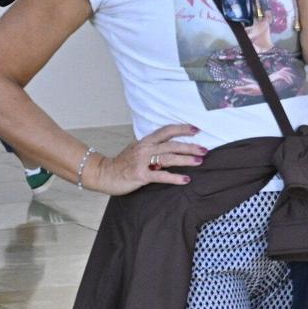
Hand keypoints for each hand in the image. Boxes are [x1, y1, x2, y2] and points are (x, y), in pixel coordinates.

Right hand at [92, 125, 206, 194]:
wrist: (102, 174)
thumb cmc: (122, 164)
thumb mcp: (136, 150)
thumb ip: (151, 147)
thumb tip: (168, 145)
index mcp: (145, 142)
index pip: (166, 131)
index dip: (181, 129)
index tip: (196, 129)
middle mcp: (145, 149)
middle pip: (171, 144)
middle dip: (190, 146)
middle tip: (204, 150)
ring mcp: (142, 162)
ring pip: (168, 158)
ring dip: (186, 159)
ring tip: (199, 161)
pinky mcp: (140, 175)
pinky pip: (161, 176)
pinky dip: (175, 177)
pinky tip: (186, 179)